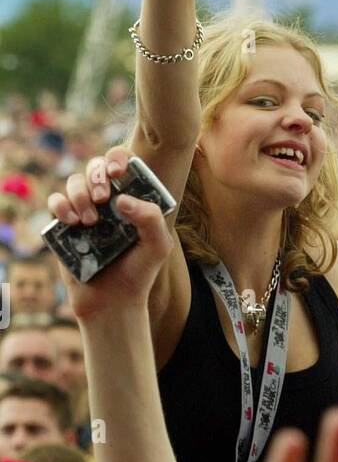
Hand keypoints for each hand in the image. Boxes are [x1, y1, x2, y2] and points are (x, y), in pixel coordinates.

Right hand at [46, 147, 174, 320]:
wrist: (113, 302)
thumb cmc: (139, 273)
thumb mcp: (157, 246)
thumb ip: (151, 218)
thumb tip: (122, 200)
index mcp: (131, 199)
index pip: (121, 165)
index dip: (116, 160)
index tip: (118, 173)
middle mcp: (107, 201)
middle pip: (95, 167)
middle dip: (97, 175)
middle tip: (103, 198)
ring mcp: (84, 211)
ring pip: (74, 182)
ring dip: (80, 194)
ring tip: (90, 221)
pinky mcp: (64, 226)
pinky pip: (55, 202)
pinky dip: (61, 206)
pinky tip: (72, 222)